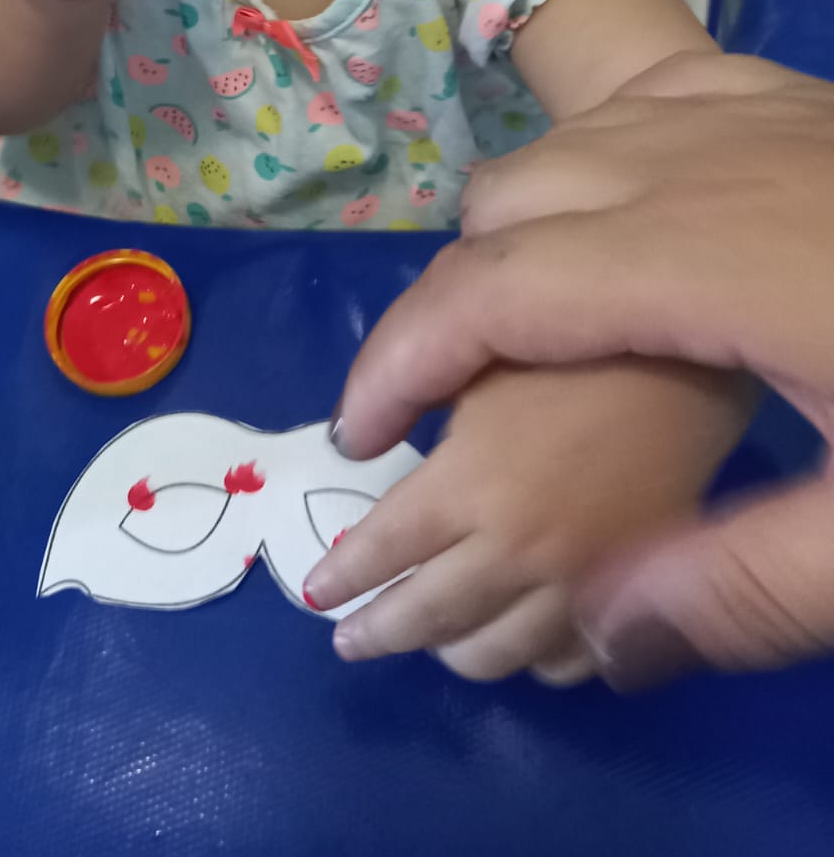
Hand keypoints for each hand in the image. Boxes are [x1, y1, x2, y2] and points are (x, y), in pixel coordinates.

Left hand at [304, 356, 751, 682]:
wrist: (690, 361)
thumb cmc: (567, 342)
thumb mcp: (468, 360)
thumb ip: (401, 404)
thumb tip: (351, 442)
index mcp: (468, 489)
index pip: (382, 554)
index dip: (341, 576)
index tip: (314, 594)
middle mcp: (517, 553)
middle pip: (430, 621)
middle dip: (379, 632)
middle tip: (350, 639)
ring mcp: (581, 586)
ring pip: (497, 656)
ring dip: (451, 650)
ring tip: (430, 639)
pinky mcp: (636, 596)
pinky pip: (570, 662)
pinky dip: (532, 657)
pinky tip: (519, 639)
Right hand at [314, 52, 833, 687]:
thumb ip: (739, 592)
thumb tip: (593, 632)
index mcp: (715, 264)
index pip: (496, 294)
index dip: (402, 360)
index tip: (360, 434)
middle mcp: (707, 162)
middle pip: (506, 207)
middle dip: (452, 306)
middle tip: (458, 407)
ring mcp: (755, 112)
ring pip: (565, 145)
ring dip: (516, 233)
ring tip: (535, 324)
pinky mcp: (794, 95)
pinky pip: (642, 98)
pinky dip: (594, 157)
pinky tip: (629, 214)